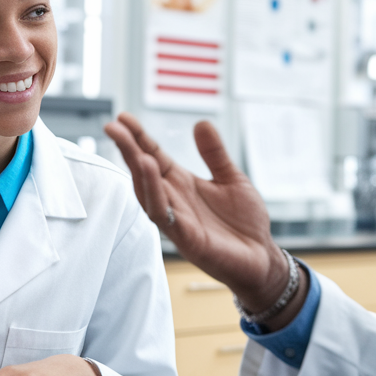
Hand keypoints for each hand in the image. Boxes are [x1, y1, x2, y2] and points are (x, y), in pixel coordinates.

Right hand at [104, 113, 296, 319]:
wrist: (262, 257)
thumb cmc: (245, 223)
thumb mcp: (232, 179)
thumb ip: (215, 154)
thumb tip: (201, 122)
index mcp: (182, 184)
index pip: (154, 156)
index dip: (139, 138)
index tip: (123, 118)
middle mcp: (174, 201)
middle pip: (144, 173)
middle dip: (128, 151)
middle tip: (112, 127)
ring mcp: (178, 221)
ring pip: (149, 196)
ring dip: (140, 175)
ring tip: (135, 151)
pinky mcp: (187, 240)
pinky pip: (166, 218)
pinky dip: (157, 198)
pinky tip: (154, 180)